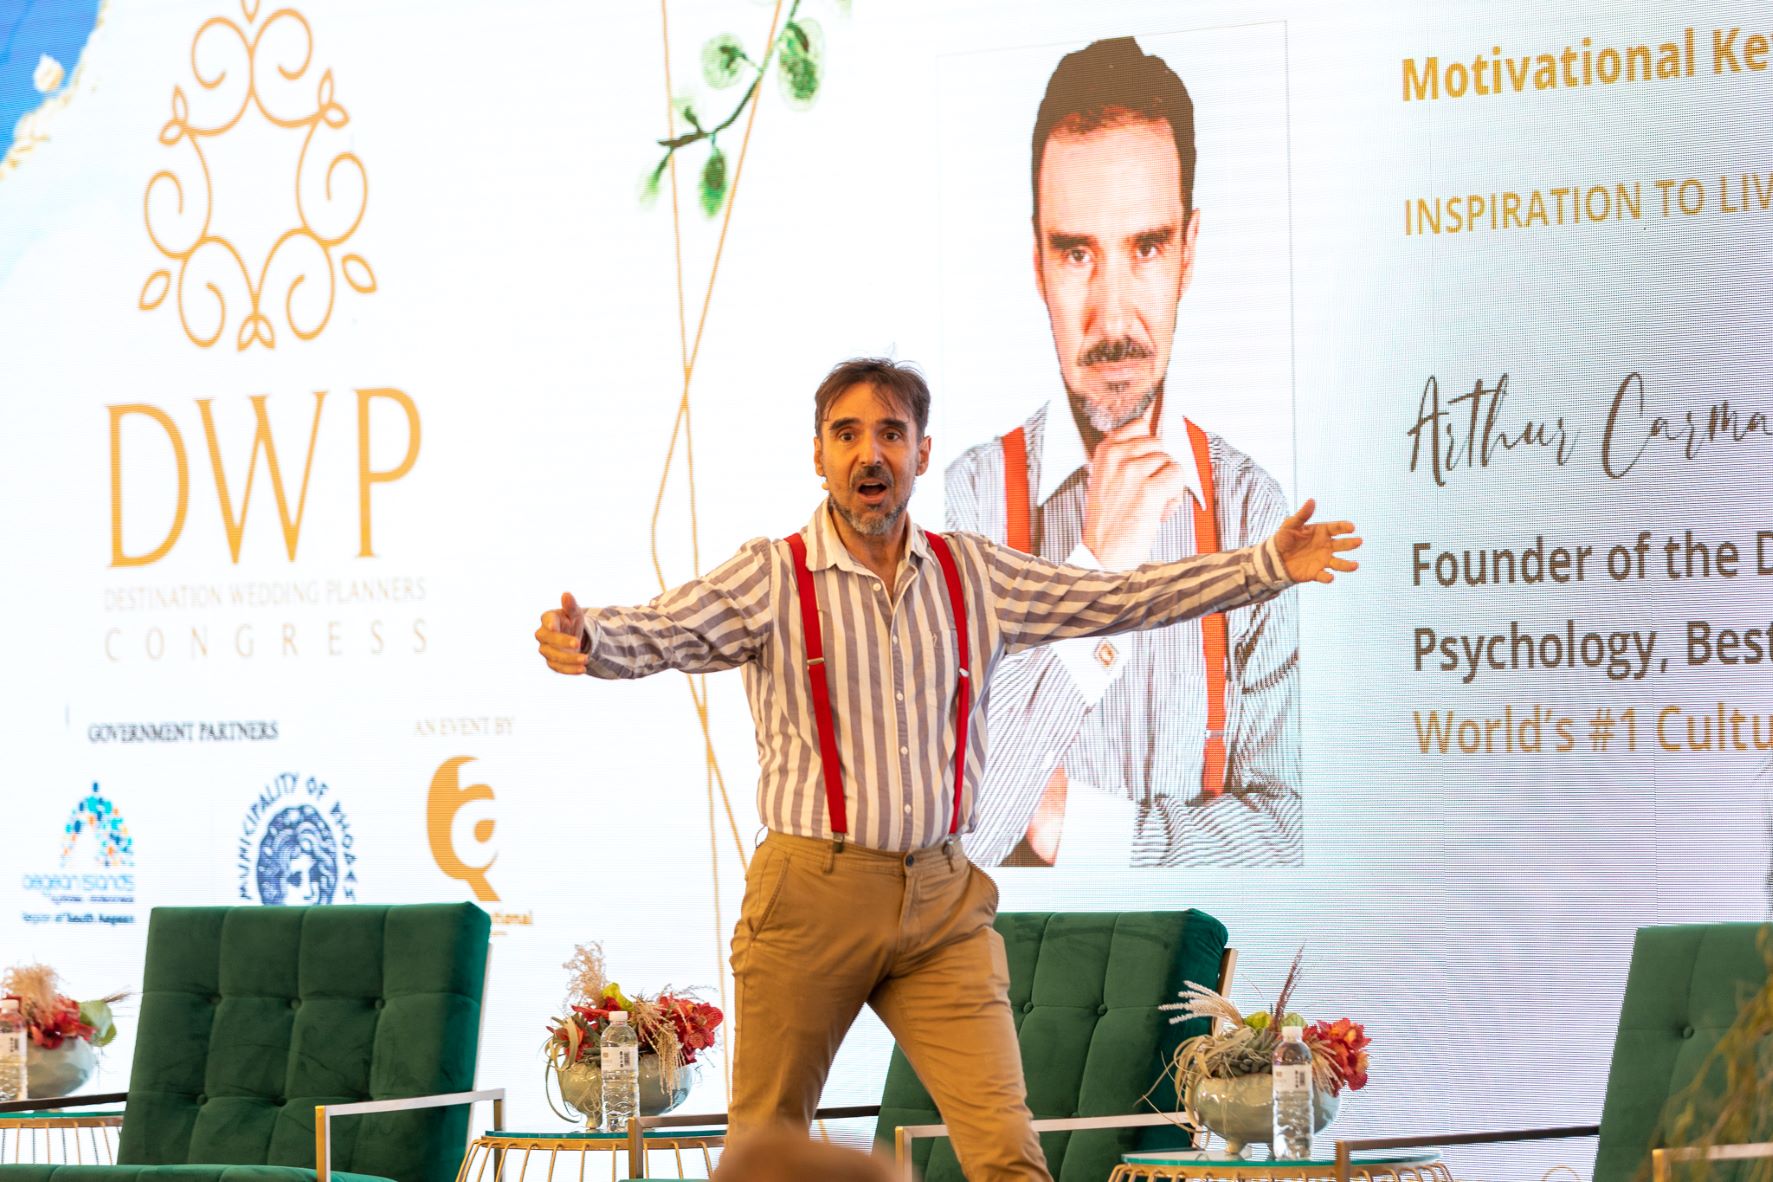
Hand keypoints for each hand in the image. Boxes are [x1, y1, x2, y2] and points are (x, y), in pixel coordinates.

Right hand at [536, 591, 589, 673]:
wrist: (573, 637)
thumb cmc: (572, 621)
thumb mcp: (575, 613)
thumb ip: (570, 605)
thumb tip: (566, 594)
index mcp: (548, 619)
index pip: (546, 621)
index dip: (550, 624)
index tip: (555, 627)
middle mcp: (543, 635)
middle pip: (548, 640)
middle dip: (562, 642)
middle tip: (578, 643)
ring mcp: (546, 650)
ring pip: (554, 656)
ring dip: (570, 659)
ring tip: (586, 659)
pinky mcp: (552, 662)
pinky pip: (558, 668)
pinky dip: (570, 670)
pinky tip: (582, 669)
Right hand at [1081, 420, 1187, 569]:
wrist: (1102, 555)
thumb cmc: (1106, 525)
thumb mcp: (1104, 482)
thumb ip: (1123, 460)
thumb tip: (1150, 447)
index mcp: (1104, 453)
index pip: (1138, 426)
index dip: (1149, 445)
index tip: (1148, 459)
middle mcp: (1118, 458)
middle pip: (1158, 444)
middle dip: (1159, 467)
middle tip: (1147, 489)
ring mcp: (1133, 472)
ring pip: (1170, 461)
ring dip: (1168, 483)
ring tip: (1152, 503)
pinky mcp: (1149, 490)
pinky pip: (1177, 476)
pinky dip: (1174, 495)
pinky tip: (1159, 509)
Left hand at [1272, 499, 1360, 584]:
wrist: (1275, 558)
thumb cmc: (1284, 538)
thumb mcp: (1291, 525)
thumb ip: (1302, 515)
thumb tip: (1312, 500)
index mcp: (1322, 532)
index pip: (1336, 528)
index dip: (1344, 527)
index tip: (1352, 527)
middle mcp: (1326, 546)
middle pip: (1341, 545)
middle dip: (1350, 543)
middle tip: (1359, 541)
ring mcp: (1322, 560)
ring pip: (1338, 563)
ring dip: (1347, 565)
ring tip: (1355, 565)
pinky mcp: (1315, 573)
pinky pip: (1323, 576)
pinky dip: (1327, 577)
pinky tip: (1330, 577)